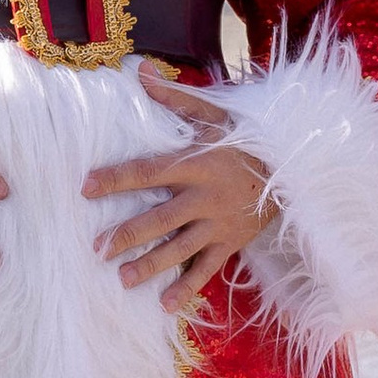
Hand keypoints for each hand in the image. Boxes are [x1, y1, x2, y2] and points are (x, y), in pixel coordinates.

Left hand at [80, 65, 272, 315]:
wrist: (292, 169)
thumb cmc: (244, 140)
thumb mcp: (213, 116)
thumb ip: (174, 99)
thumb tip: (141, 73)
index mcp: (194, 164)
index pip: (148, 171)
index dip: (116, 178)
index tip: (86, 187)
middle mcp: (204, 197)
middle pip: (159, 219)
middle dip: (127, 235)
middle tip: (97, 249)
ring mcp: (218, 224)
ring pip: (179, 249)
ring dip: (150, 265)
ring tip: (122, 279)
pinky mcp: (231, 244)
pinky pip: (207, 269)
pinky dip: (187, 288)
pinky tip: (165, 305)